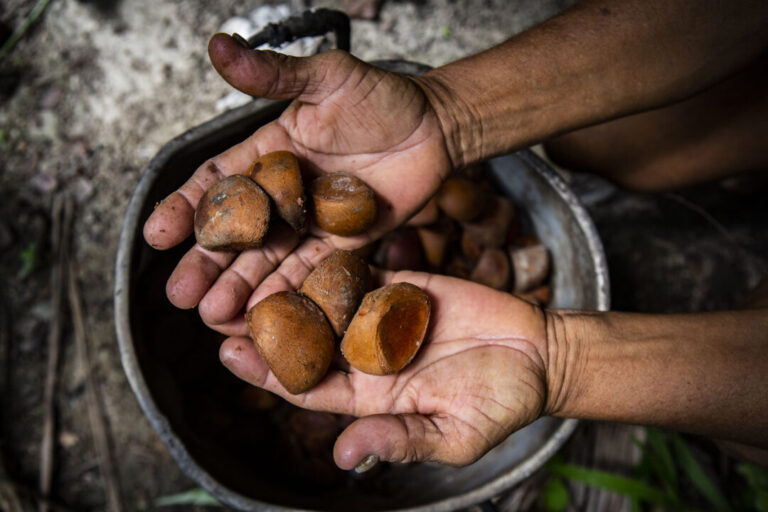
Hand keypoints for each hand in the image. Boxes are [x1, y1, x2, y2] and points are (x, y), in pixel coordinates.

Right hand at [143, 34, 451, 334]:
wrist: (436, 128)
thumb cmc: (384, 97)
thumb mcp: (328, 77)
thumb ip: (274, 74)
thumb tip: (219, 45)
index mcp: (270, 153)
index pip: (219, 182)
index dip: (187, 207)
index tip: (157, 235)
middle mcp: (284, 193)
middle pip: (237, 233)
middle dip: (206, 263)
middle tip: (179, 293)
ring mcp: (311, 223)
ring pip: (267, 260)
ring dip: (239, 287)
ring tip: (211, 314)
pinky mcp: (342, 245)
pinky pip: (309, 272)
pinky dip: (286, 292)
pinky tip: (261, 315)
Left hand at [219, 270, 550, 468]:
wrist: (538, 354)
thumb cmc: (500, 402)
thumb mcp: (452, 432)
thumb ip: (400, 439)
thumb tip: (345, 458)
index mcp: (370, 395)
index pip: (307, 384)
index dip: (267, 371)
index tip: (230, 354)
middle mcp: (365, 355)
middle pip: (304, 339)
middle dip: (262, 325)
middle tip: (216, 305)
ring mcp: (381, 317)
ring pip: (324, 300)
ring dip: (286, 286)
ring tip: (244, 265)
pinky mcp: (401, 284)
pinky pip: (361, 270)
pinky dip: (331, 259)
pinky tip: (297, 240)